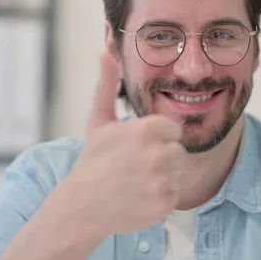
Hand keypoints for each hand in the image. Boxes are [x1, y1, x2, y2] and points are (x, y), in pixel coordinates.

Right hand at [66, 52, 185, 235]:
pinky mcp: (165, 203)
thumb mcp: (99, 121)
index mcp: (147, 129)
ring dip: (163, 177)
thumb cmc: (92, 162)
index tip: (136, 148)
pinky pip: (175, 194)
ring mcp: (162, 180)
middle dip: (161, 158)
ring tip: (137, 181)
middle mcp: (158, 153)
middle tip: (135, 167)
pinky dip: (160, 198)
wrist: (81, 206)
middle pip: (178, 151)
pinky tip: (139, 196)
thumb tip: (105, 53)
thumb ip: (108, 85)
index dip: (156, 138)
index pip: (173, 129)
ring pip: (179, 173)